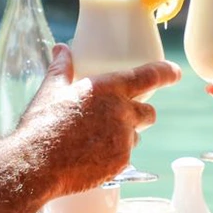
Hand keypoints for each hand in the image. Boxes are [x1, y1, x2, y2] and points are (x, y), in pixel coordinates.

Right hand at [0, 45, 180, 212]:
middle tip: (119, 116)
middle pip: (149, 112)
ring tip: (96, 140)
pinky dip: (114, 155)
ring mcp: (124, 140)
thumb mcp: (51, 90)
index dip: (166, 72)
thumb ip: (61, 67)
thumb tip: (61, 48)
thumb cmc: (42, 124)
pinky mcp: (121, 163)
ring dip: (124, 135)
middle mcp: (122, 112)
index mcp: (109, 89)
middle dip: (140, 113)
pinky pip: (125, 156)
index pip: (150, 75)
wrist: (36, 163)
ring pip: (135, 136)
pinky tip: (92, 156)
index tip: (175, 72)